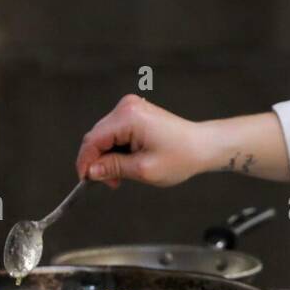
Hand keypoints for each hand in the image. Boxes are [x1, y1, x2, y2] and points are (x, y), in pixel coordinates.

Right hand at [75, 95, 210, 187]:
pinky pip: (115, 133)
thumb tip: (91, 171)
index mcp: (128, 117)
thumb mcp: (143, 169)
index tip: (86, 180)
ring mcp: (131, 108)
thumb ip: (113, 168)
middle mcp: (127, 107)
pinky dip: (117, 150)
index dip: (86, 161)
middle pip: (97, 137)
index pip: (93, 140)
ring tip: (122, 175)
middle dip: (99, 162)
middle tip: (110, 182)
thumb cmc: (182, 156)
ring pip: (105, 137)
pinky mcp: (135, 114)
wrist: (203, 146)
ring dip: (109, 157)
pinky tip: (127, 162)